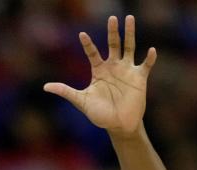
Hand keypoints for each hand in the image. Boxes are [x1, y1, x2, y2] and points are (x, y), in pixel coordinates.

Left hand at [44, 15, 154, 136]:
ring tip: (130, 18)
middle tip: (112, 18)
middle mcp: (113, 67)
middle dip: (112, 31)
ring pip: (129, 47)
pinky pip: (145, 65)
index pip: (92, 53)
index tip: (81, 35)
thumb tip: (45, 87)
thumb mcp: (81, 101)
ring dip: (130, 33)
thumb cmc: (100, 114)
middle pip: (113, 44)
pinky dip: (149, 58)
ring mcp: (127, 70)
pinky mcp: (139, 78)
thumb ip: (65, 91)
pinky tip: (150, 50)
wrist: (118, 125)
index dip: (87, 44)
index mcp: (99, 71)